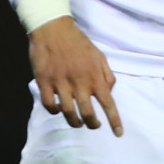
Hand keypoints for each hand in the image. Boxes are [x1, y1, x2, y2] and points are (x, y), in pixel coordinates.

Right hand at [30, 16, 121, 135]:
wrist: (53, 29)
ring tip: (78, 122)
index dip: (114, 121)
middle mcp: (79, 83)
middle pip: (88, 113)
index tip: (119, 134)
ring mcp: (60, 83)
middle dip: (92, 124)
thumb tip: (109, 92)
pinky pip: (49, 104)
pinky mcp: (44, 81)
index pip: (108, 103)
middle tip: (94, 125)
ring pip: (68, 112)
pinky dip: (54, 111)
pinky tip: (58, 109)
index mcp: (95, 77)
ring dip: (74, 122)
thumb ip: (106, 75)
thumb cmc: (78, 43)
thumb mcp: (99, 56)